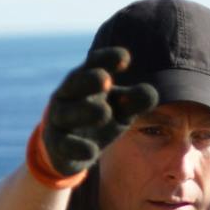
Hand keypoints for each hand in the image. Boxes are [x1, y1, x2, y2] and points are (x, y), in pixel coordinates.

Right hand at [37, 47, 157, 178]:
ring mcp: (60, 119)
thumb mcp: (122, 109)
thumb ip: (135, 100)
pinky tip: (91, 151)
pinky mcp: (58, 145)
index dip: (107, 60)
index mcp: (86, 81)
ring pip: (67, 113)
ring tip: (105, 112)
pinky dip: (78, 147)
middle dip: (89, 80)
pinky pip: (65, 145)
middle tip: (107, 79)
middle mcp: (69, 95)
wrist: (70, 148)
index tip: (125, 58)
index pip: (95, 64)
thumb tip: (151, 93)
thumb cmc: (101, 118)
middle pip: (75, 83)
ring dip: (85, 111)